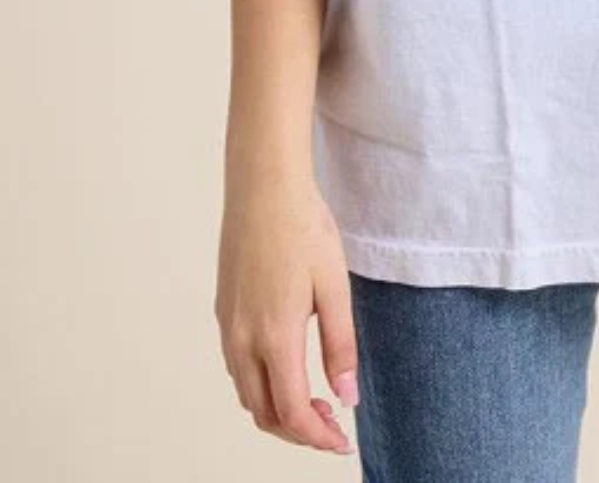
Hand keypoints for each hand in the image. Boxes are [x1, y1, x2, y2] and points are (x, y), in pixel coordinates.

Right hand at [215, 167, 358, 453]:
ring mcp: (227, 326)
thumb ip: (340, 346)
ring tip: (316, 400)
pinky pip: (237, 367)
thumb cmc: (304, 228)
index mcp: (274, 336)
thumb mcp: (335, 287)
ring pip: (247, 393)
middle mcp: (242, 339)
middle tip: (334, 425)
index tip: (342, 442)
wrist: (264, 186)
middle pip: (264, 413)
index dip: (318, 437)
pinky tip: (287, 368)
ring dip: (278, 410)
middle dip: (298, 430)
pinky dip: (261, 385)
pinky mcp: (223, 311)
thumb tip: (346, 397)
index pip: (292, 412)